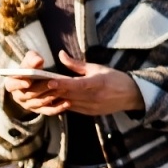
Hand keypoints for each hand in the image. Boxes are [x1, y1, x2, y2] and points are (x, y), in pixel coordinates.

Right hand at [3, 51, 60, 115]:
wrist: (40, 77)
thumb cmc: (33, 66)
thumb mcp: (32, 59)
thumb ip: (33, 58)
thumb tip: (38, 60)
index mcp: (12, 83)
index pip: (12, 85)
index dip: (18, 84)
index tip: (27, 82)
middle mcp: (18, 96)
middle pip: (29, 94)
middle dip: (41, 88)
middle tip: (52, 82)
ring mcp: (29, 105)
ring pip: (39, 103)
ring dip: (51, 96)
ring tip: (62, 90)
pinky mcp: (40, 110)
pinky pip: (48, 111)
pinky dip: (58, 108)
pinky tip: (67, 103)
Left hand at [13, 50, 145, 116]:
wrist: (132, 96)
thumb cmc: (115, 78)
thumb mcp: (97, 67)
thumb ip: (76, 64)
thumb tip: (60, 54)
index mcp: (97, 83)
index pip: (76, 84)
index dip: (62, 83)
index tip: (49, 81)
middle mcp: (94, 97)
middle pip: (68, 94)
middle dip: (52, 91)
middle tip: (36, 86)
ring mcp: (91, 106)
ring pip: (67, 102)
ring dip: (54, 98)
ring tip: (40, 93)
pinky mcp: (89, 113)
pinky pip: (71, 108)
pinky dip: (61, 103)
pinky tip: (52, 99)